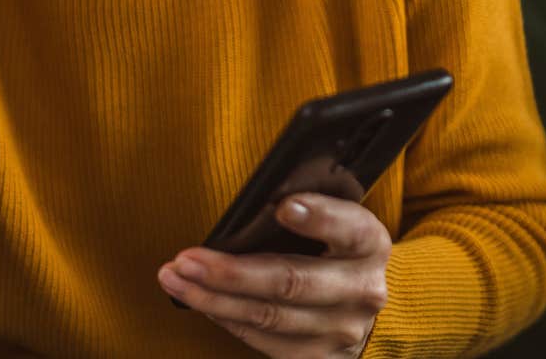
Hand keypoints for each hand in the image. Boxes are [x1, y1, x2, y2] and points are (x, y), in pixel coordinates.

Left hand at [158, 194, 390, 357]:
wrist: (361, 303)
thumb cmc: (335, 248)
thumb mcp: (336, 220)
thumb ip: (307, 210)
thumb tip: (255, 201)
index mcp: (370, 243)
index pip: (349, 227)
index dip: (318, 217)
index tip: (282, 206)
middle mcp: (361, 290)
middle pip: (292, 282)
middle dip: (231, 272)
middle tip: (187, 259)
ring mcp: (341, 330)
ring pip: (268, 317)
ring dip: (213, 299)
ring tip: (175, 279)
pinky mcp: (319, 356)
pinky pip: (263, 340)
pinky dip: (227, 318)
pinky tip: (200, 301)